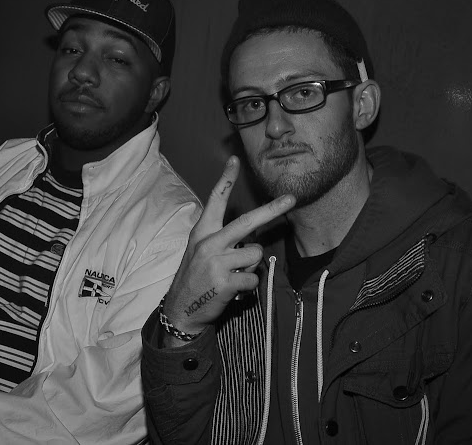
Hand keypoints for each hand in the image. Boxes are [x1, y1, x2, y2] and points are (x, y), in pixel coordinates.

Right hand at [164, 156, 293, 339]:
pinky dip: (248, 287)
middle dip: (272, 209)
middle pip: (246, 222)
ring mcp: (216, 262)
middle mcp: (208, 243)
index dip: (225, 180)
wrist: (181, 309)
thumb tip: (253, 239)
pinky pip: (253, 280)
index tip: (235, 160)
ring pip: (255, 255)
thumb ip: (222, 240)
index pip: (215, 201)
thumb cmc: (195, 278)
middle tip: (291, 198)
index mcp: (202, 233)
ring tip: (234, 275)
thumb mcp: (199, 251)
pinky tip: (233, 290)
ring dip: (251, 267)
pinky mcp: (225, 283)